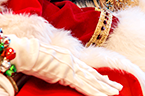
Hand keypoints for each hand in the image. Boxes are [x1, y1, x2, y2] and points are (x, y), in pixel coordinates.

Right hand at [6, 34, 122, 95]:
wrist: (26, 53)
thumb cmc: (31, 58)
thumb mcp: (46, 64)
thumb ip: (54, 69)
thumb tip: (56, 75)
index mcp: (69, 58)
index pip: (87, 69)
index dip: (99, 75)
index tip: (108, 80)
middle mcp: (73, 62)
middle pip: (93, 74)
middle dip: (106, 82)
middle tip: (118, 87)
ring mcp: (71, 68)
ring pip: (92, 81)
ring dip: (104, 89)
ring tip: (115, 93)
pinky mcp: (68, 75)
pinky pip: (84, 87)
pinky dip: (94, 92)